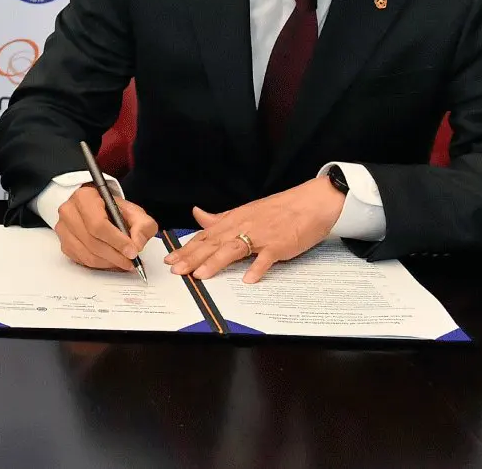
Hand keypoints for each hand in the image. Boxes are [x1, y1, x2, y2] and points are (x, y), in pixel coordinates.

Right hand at [53, 183, 158, 272]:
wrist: (95, 208)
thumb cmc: (111, 209)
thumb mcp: (133, 211)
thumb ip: (142, 225)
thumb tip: (137, 244)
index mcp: (84, 198)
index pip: (98, 224)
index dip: (117, 241)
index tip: (132, 251)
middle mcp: (69, 212)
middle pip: (92, 241)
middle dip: (115, 255)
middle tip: (131, 261)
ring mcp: (63, 229)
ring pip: (87, 254)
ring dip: (108, 262)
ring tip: (123, 262)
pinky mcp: (64, 243)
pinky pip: (82, 260)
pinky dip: (100, 264)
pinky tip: (111, 260)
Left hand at [165, 176, 344, 282]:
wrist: (310, 202)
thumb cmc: (279, 209)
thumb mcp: (245, 211)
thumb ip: (220, 217)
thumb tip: (198, 214)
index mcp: (233, 220)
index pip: (205, 236)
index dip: (187, 248)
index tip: (170, 259)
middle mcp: (242, 227)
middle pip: (213, 244)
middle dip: (192, 258)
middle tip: (176, 270)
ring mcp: (260, 236)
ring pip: (233, 250)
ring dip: (216, 263)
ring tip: (200, 275)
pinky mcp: (278, 245)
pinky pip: (266, 258)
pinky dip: (257, 268)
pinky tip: (248, 279)